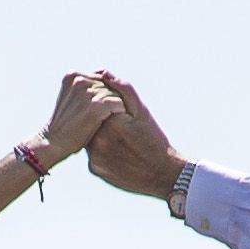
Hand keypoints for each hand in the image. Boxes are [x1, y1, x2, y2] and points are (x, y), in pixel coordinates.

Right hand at [38, 70, 122, 164]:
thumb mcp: (72, 98)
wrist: (53, 143)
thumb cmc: (67, 123)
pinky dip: (119, 114)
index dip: (104, 94)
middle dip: (112, 99)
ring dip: (117, 107)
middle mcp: (79, 80)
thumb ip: (86, 86)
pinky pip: (118, 104)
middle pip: (109, 86)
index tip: (99, 109)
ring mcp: (87, 92)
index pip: (101, 77)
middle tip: (105, 115)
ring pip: (115, 94)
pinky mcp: (96, 106)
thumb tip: (107, 75)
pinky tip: (114, 123)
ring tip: (109, 119)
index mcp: (72, 75)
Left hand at [75, 73, 189, 204]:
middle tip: (118, 125)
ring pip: (87, 136)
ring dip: (96, 132)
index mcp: (111, 121)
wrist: (162, 174)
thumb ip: (123, 89)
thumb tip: (104, 73)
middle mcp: (99, 140)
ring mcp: (95, 156)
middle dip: (98, 117)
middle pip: (89, 119)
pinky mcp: (94, 168)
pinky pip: (90, 152)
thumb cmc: (154, 139)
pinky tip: (116, 151)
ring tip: (118, 137)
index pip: (95, 102)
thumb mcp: (142, 111)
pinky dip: (99, 149)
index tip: (117, 109)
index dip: (103, 102)